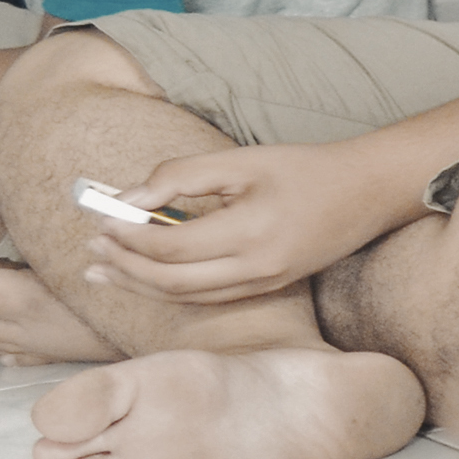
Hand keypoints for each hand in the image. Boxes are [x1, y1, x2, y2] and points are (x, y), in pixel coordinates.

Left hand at [75, 142, 423, 306]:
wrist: (368, 192)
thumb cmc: (305, 168)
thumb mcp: (241, 160)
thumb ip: (180, 176)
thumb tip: (127, 198)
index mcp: (251, 233)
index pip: (170, 246)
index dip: (127, 234)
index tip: (100, 217)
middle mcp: (257, 268)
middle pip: (170, 281)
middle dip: (124, 266)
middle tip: (91, 247)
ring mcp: (265, 283)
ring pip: (185, 297)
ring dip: (139, 285)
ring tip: (102, 270)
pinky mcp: (268, 287)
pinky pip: (208, 297)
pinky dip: (170, 289)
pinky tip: (147, 277)